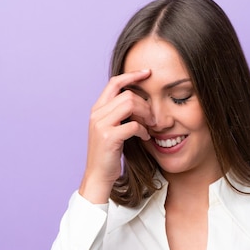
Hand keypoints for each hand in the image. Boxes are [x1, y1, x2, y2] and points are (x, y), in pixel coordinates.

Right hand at [79, 70, 154, 203]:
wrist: (98, 176)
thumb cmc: (108, 154)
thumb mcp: (111, 129)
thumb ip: (120, 114)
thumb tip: (139, 101)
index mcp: (97, 109)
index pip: (114, 82)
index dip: (132, 75)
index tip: (147, 73)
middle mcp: (97, 114)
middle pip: (127, 94)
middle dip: (145, 103)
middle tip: (153, 118)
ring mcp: (101, 125)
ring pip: (130, 104)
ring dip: (146, 114)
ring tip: (151, 125)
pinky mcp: (109, 138)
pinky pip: (133, 125)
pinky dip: (144, 130)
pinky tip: (146, 138)